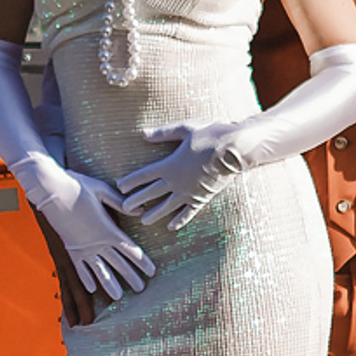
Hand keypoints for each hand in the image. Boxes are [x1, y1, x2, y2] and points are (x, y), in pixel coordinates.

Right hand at [25, 159, 156, 299]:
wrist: (50, 191)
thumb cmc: (77, 187)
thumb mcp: (103, 191)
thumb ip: (121, 204)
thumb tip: (140, 210)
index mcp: (108, 229)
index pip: (131, 250)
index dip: (143, 262)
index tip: (152, 272)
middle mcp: (97, 243)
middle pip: (119, 264)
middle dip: (131, 277)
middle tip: (141, 289)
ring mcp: (82, 249)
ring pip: (100, 272)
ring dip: (110, 285)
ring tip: (119, 297)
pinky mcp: (70, 249)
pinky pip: (80, 269)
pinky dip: (86, 279)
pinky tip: (92, 289)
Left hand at [114, 122, 242, 227]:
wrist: (236, 149)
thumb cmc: (210, 134)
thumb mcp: (185, 129)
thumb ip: (163, 133)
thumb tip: (143, 133)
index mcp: (170, 164)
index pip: (144, 175)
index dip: (131, 181)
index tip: (120, 187)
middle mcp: (177, 181)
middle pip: (151, 193)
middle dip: (136, 200)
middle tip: (124, 209)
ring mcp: (189, 192)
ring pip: (167, 206)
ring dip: (154, 214)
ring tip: (143, 221)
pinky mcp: (202, 198)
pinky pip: (189, 212)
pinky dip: (180, 220)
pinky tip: (171, 227)